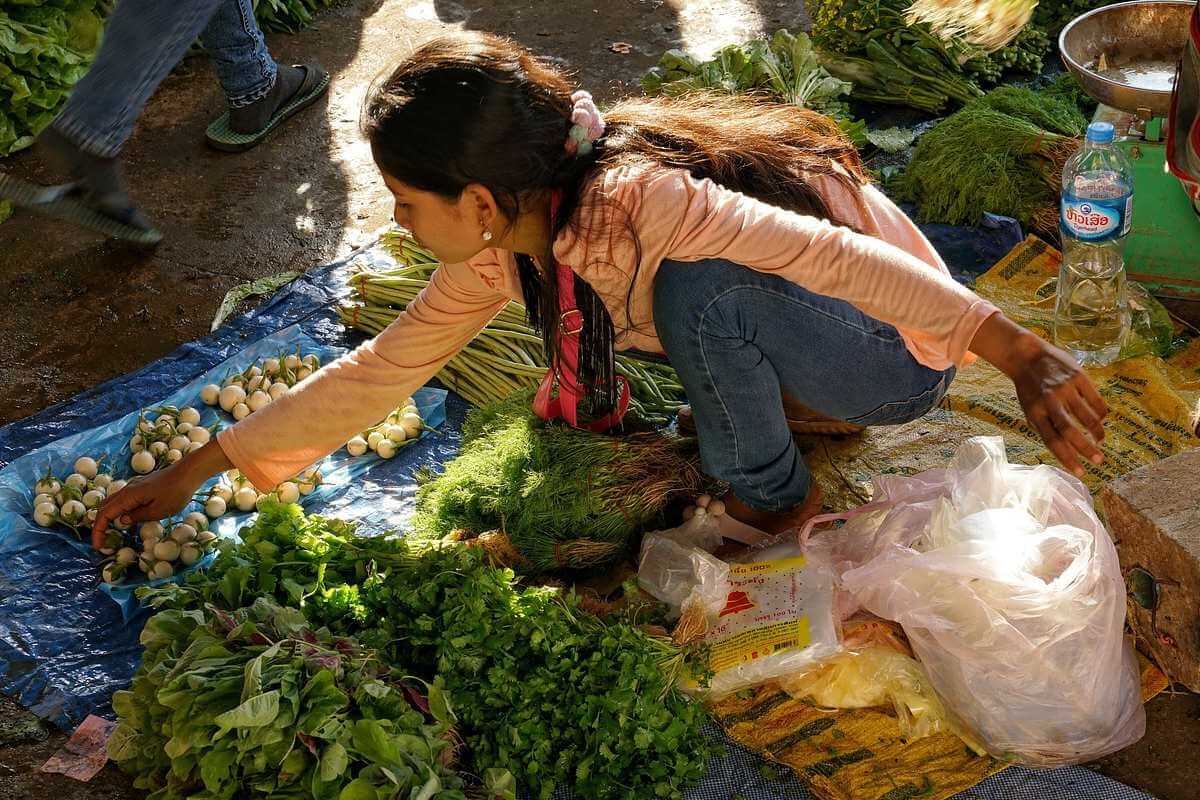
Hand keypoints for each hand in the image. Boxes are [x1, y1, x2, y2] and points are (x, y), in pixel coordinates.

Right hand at [91, 440, 231, 548]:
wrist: (189, 471)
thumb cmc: (177, 492)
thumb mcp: (159, 510)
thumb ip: (138, 517)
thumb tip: (122, 521)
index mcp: (128, 496)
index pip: (104, 515)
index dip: (98, 531)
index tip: (98, 546)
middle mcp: (127, 489)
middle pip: (104, 508)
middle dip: (100, 525)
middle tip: (102, 542)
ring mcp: (134, 486)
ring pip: (113, 502)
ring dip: (108, 517)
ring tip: (110, 533)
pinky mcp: (141, 486)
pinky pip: (123, 499)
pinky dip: (118, 510)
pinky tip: (126, 519)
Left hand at [970, 314, 1107, 476]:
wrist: (1026, 355)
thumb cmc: (1029, 389)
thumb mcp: (1029, 409)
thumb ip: (1045, 426)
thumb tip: (1066, 448)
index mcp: (1035, 413)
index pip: (1052, 441)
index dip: (1067, 458)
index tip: (1081, 472)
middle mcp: (1050, 401)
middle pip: (1070, 431)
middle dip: (1086, 448)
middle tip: (1099, 461)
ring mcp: (1065, 388)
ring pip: (1087, 416)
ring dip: (1097, 432)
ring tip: (1101, 441)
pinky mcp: (1078, 376)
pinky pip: (1095, 400)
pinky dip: (1101, 413)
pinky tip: (1102, 420)